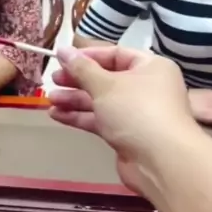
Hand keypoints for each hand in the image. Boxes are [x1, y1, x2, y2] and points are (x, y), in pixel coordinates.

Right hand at [48, 45, 195, 193]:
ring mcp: (136, 113)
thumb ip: (81, 68)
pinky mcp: (126, 135)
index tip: (62, 58)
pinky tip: (57, 115)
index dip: (88, 56)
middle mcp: (146, 88)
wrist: (160, 161)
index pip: (115, 54)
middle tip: (53, 80)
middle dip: (78, 80)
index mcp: (150, 67)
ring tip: (51, 99)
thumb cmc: (136, 111)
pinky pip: (101, 120)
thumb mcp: (105, 85)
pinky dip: (81, 117)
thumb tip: (63, 49)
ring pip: (101, 101)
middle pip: (106, 79)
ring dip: (75, 100)